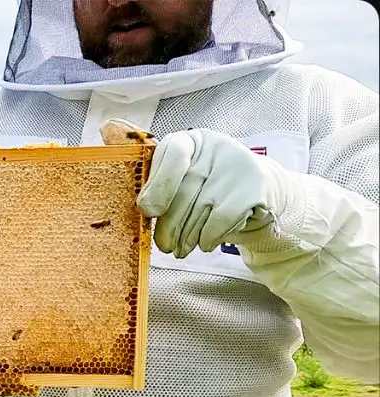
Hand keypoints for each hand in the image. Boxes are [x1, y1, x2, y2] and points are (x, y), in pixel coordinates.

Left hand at [138, 128, 295, 258]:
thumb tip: (145, 209)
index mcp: (192, 140)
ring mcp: (238, 164)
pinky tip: (205, 243)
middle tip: (165, 246)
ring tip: (182, 248)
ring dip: (187, 237)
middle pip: (184, 191)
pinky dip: (208, 237)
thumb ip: (162, 187)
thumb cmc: (209, 187)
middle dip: (169, 226)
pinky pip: (220, 221)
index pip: (173, 153)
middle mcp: (216, 146)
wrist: (259, 191)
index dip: (158, 185)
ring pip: (200, 210)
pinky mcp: (255, 186)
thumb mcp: (184, 180)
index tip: (148, 211)